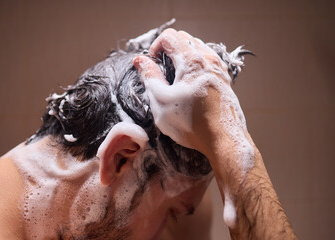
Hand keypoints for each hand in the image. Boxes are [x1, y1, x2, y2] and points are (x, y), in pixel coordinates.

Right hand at [133, 29, 252, 168]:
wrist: (223, 139)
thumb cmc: (190, 123)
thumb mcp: (161, 101)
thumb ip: (150, 76)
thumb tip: (140, 60)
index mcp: (191, 61)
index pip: (170, 36)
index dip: (155, 47)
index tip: (152, 64)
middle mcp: (208, 59)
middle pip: (184, 38)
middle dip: (169, 48)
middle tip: (162, 70)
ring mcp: (219, 68)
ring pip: (197, 47)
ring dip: (182, 55)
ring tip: (176, 77)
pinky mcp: (224, 78)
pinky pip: (208, 59)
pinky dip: (195, 63)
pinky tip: (190, 83)